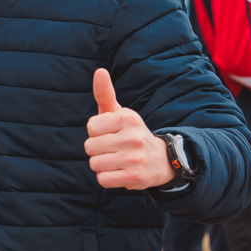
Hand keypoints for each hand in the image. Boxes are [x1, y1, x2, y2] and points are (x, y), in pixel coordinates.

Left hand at [84, 69, 173, 189]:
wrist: (160, 160)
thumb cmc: (129, 133)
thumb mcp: (119, 113)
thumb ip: (105, 94)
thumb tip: (99, 71)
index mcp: (127, 118)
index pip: (91, 127)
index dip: (96, 132)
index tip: (111, 133)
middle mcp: (133, 136)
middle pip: (89, 147)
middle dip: (97, 150)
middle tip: (114, 149)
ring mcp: (135, 158)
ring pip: (94, 164)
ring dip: (102, 165)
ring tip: (117, 160)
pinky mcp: (134, 177)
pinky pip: (102, 180)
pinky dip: (107, 178)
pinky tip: (120, 172)